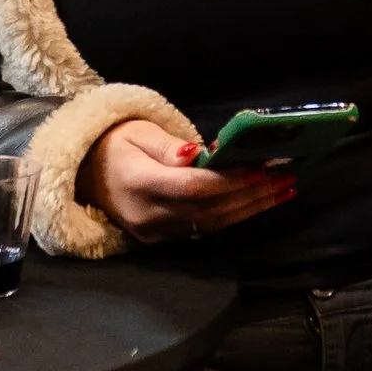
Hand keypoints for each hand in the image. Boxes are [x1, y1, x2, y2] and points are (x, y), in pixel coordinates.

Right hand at [79, 119, 295, 244]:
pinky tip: (259, 202)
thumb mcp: (137, 132)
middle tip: (286, 177)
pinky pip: (204, 228)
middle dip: (252, 194)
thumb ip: (170, 146)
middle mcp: (148, 215)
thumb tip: (200, 155)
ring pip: (212, 223)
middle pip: (210, 209)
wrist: (84, 173)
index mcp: (138, 183)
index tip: (261, 167)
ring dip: (251, 207)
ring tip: (284, 189)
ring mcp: (155, 232)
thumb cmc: (113, 144)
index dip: (229, 180)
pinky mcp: (162, 238)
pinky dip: (234, 215)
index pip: (192, 187)